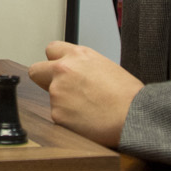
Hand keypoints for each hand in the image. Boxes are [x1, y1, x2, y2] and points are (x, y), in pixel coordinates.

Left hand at [27, 41, 141, 147]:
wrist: (134, 116)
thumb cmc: (128, 95)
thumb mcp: (106, 66)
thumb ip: (83, 67)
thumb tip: (77, 74)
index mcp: (78, 55)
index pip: (51, 49)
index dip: (55, 61)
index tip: (59, 70)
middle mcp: (63, 70)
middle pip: (36, 71)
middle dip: (45, 80)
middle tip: (62, 91)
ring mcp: (57, 92)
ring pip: (51, 98)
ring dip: (63, 104)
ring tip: (88, 110)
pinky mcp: (57, 114)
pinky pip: (58, 117)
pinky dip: (69, 121)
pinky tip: (87, 121)